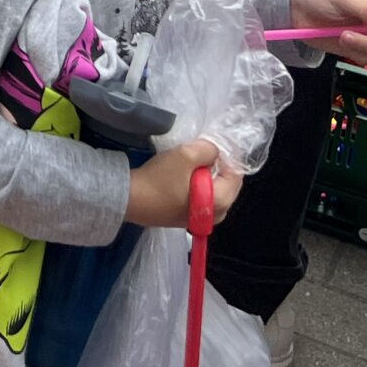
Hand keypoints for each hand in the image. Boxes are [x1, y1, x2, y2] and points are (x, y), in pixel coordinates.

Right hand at [125, 139, 240, 228]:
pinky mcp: (187, 219)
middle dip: (217, 167)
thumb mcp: (186, 154)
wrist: (130, 200)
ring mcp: (202, 220)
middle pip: (227, 185)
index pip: (237, 174)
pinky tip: (182, 177)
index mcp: (221, 201)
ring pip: (214, 191)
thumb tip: (214, 152)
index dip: (226, 156)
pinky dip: (198, 187)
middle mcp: (217, 216)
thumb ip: (208, 149)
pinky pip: (203, 199)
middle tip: (200, 153)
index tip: (211, 145)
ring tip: (190, 163)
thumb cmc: (160, 179)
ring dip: (206, 176)